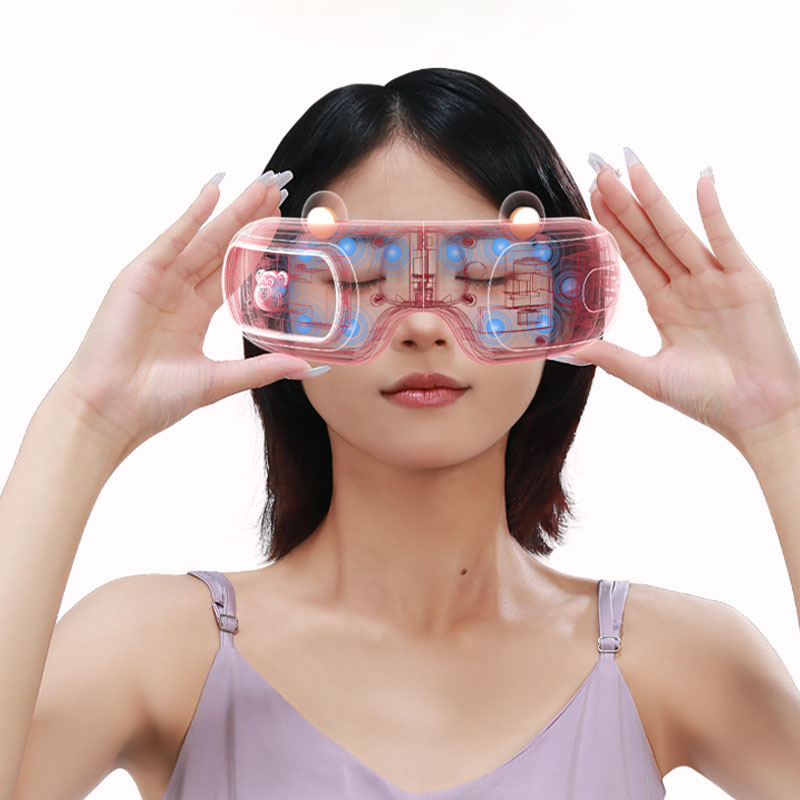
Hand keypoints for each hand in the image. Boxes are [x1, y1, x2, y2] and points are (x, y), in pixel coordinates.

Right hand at [55, 174, 313, 460]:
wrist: (113, 411)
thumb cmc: (158, 400)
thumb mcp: (220, 380)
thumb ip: (262, 369)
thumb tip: (306, 367)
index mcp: (195, 313)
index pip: (234, 270)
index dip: (258, 246)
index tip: (283, 223)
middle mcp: (179, 292)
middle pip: (223, 246)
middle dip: (251, 218)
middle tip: (278, 188)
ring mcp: (160, 282)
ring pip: (204, 238)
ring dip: (233, 210)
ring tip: (261, 185)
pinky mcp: (139, 276)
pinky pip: (171, 239)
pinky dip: (192, 215)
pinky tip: (214, 191)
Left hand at [570, 149, 799, 452]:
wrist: (756, 414)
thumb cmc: (707, 398)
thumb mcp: (648, 375)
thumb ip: (611, 356)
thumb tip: (567, 348)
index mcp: (664, 303)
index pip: (630, 253)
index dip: (611, 223)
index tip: (590, 193)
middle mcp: (686, 284)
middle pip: (648, 234)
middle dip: (623, 200)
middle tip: (599, 165)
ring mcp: (715, 280)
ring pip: (677, 231)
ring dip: (654, 198)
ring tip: (631, 165)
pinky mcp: (745, 281)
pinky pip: (725, 239)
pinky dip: (713, 211)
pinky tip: (699, 181)